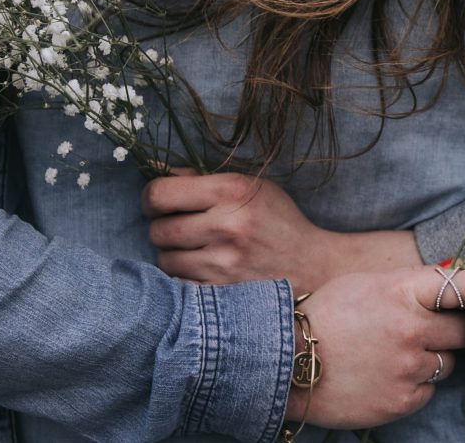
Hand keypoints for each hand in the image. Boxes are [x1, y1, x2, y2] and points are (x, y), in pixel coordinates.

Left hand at [143, 171, 422, 293]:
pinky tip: (205, 271)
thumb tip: (156, 170)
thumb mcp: (250, 187)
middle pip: (157, 229)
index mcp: (231, 191)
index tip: (159, 204)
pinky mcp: (223, 293)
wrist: (313, 266)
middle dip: (164, 228)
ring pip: (164, 259)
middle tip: (181, 229)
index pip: (159, 194)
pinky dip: (185, 278)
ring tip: (197, 251)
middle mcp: (226, 225)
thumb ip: (203, 179)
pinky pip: (179, 284)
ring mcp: (223, 263)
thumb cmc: (278, 221)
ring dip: (174, 255)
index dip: (151, 199)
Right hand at [284, 265, 464, 429]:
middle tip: (431, 330)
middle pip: (462, 330)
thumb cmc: (326, 316)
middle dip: (451, 329)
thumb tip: (449, 280)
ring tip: (396, 355)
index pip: (462, 287)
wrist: (288, 362)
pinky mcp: (402, 401)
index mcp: (401, 292)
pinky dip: (413, 385)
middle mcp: (410, 329)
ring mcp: (408, 368)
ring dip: (429, 359)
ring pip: (446, 363)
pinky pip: (427, 391)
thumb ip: (408, 284)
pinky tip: (386, 375)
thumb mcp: (365, 283)